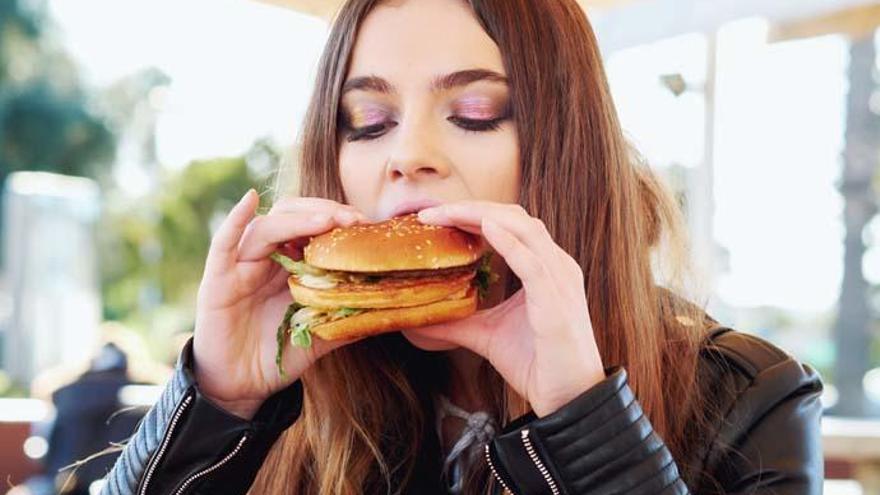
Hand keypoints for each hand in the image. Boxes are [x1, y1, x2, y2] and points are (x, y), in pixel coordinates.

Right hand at [193, 190, 365, 418]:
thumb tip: (391, 310)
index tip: (366, 224)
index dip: (338, 219)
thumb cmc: (278, 354)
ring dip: (297, 219)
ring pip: (266, 227)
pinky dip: (234, 220)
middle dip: (324, 213)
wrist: (241, 386)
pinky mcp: (216, 280)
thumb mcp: (320, 334)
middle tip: (352, 220)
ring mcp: (240, 265)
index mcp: (290, 263)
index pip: (314, 225)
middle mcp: (266, 257)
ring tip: (326, 220)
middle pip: (292, 215)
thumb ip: (347, 318)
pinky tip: (250, 200)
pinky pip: (223, 244)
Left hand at [407, 200, 605, 416]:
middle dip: (471, 208)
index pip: (508, 224)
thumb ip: (457, 321)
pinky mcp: (557, 302)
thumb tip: (419, 319)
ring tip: (447, 213)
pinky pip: (534, 263)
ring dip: (483, 216)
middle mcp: (555, 265)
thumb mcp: (487, 335)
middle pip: (514, 217)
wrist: (568, 399)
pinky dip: (510, 242)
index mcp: (543, 267)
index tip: (434, 216)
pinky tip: (486, 229)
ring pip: (524, 230)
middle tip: (430, 212)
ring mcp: (560, 280)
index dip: (473, 214)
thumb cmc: (537, 363)